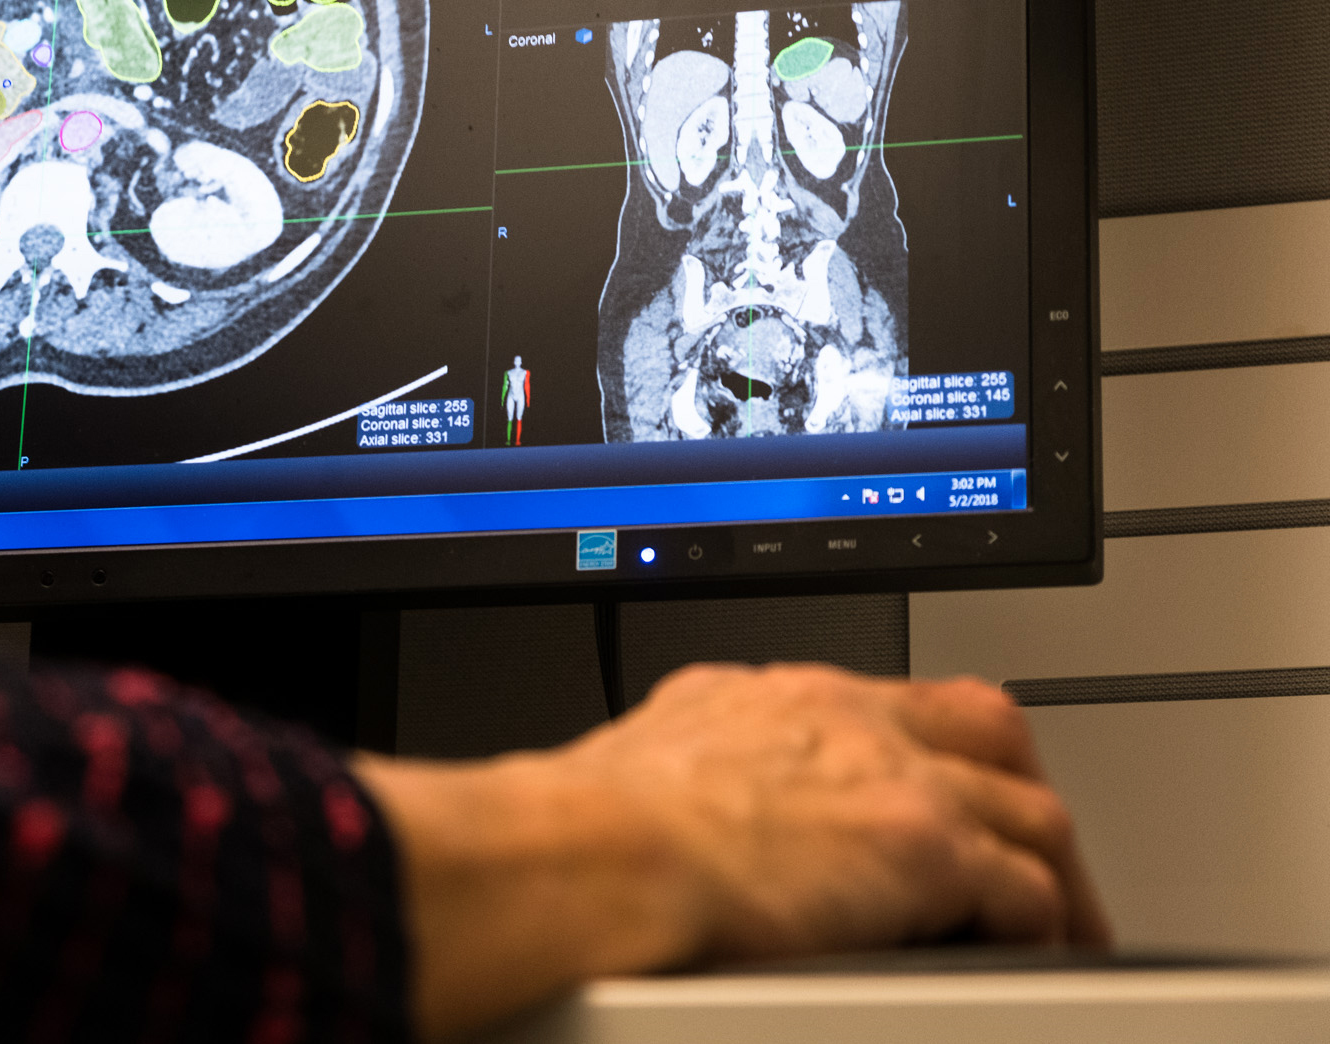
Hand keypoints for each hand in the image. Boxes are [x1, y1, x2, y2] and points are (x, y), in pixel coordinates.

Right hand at [353, 664, 1109, 1040]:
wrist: (593, 850)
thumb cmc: (592, 821)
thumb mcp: (652, 753)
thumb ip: (698, 759)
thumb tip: (682, 796)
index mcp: (778, 696)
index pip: (890, 703)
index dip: (932, 749)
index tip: (939, 790)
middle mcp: (847, 718)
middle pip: (985, 730)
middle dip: (1018, 789)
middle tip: (1029, 852)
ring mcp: (893, 777)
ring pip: (1029, 808)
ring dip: (1052, 873)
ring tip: (1059, 928)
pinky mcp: (923, 849)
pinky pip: (1027, 888)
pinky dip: (1043, 925)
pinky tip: (1032, 956)